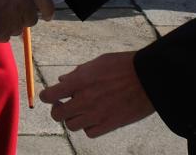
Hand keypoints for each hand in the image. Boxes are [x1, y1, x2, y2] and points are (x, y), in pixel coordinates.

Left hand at [40, 52, 154, 137]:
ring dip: (73, 118)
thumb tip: (62, 81)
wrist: (148, 78)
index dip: (46, 96)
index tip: (49, 96)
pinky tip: (94, 117)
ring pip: (72, 125)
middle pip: (58, 115)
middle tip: (63, 104)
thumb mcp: (98, 62)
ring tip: (81, 110)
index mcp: (80, 82)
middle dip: (58, 109)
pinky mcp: (109, 125)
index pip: (50, 95)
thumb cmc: (124, 65)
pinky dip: (88, 127)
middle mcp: (85, 100)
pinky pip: (89, 132)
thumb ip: (78, 73)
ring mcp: (97, 115)